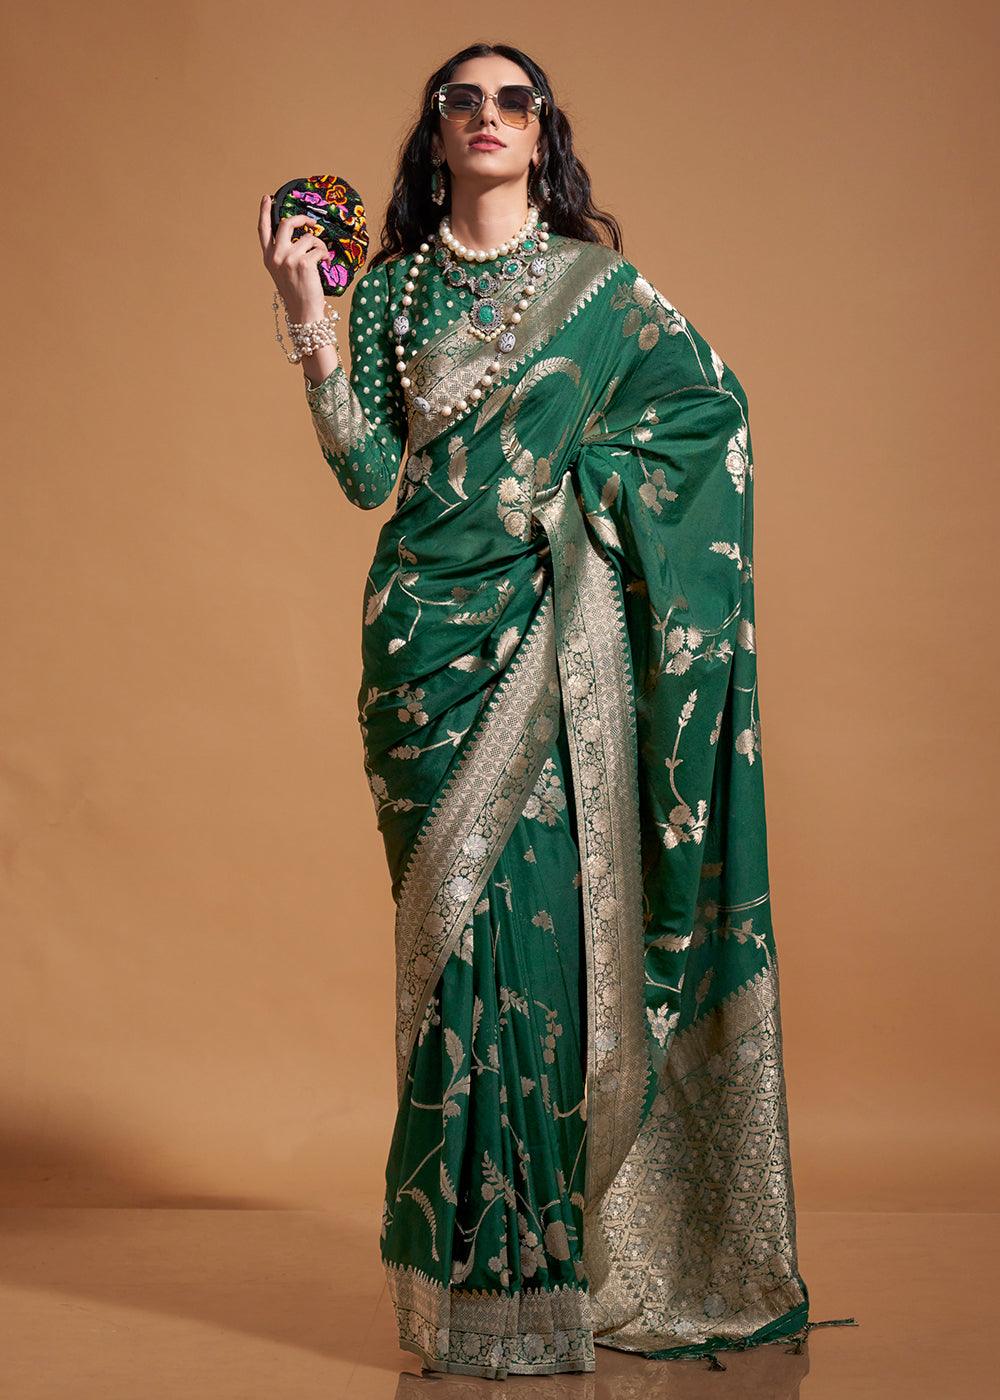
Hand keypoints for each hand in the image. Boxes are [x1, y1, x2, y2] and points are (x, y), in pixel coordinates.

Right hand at [258, 194, 328, 322]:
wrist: (304, 313)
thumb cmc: (297, 293)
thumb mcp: (284, 272)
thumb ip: (285, 253)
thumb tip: (300, 236)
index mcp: (268, 258)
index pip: (263, 230)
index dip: (264, 212)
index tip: (267, 198)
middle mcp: (276, 256)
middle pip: (287, 224)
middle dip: (302, 219)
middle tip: (311, 222)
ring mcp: (289, 259)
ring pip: (309, 237)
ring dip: (319, 245)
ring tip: (321, 258)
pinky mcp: (304, 263)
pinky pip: (319, 248)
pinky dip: (325, 254)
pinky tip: (325, 264)